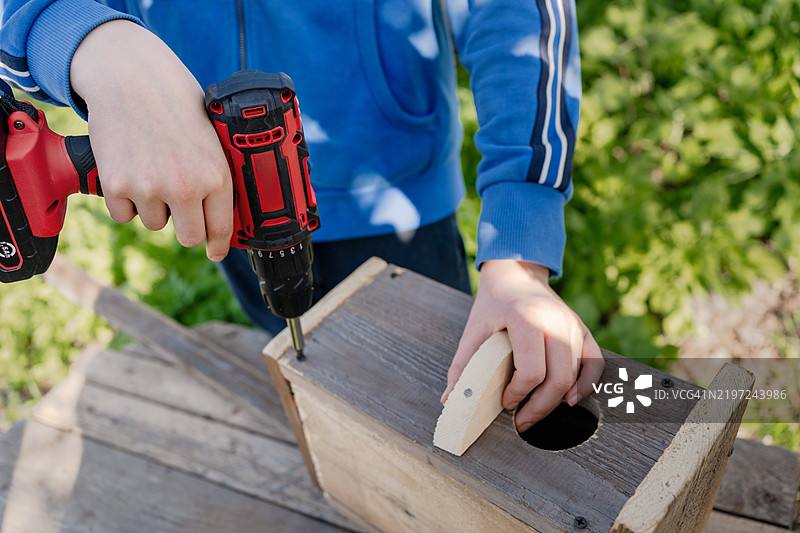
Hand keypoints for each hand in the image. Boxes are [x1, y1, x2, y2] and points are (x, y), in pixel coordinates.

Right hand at [71, 20, 232, 260]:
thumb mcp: (211, 139)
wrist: (129, 77)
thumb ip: (216, 175)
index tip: (215, 251)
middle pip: (188, 238)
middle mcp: (185, 187)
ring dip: (153, 206)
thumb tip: (223, 213)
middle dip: (185, 226)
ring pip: (154, 223)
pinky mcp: (117, 186)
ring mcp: (149, 189)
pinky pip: (124, 215)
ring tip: (152, 168)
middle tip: (179, 204)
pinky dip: (125, 199)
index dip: (218, 245)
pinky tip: (130, 168)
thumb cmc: (175, 103)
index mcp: (216, 176)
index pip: (220, 229)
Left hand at [442, 260, 603, 431]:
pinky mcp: (581, 329)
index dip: (517, 394)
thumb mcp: (473, 330)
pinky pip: (594, 363)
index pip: (531, 371)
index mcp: (525, 318)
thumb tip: (450, 400)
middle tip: (522, 420)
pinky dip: (586, 384)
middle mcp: (554, 320)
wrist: (516, 274)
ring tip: (536, 411)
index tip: (505, 402)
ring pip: (575, 375)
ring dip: (557, 401)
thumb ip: (463, 365)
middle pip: (558, 379)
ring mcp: (571, 324)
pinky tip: (571, 399)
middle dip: (540, 407)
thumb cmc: (493, 304)